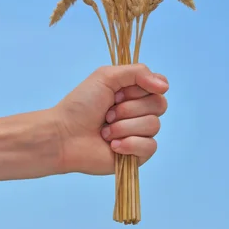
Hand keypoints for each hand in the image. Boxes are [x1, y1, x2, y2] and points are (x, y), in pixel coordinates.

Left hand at [54, 64, 168, 174]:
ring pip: (153, 126)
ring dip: (124, 127)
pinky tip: (112, 146)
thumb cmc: (80, 105)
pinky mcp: (137, 155)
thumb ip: (137, 72)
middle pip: (159, 105)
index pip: (158, 87)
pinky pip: (150, 146)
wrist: (64, 136)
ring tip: (105, 131)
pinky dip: (129, 144)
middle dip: (129, 108)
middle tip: (108, 113)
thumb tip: (165, 85)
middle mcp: (139, 113)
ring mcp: (139, 134)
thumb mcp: (107, 76)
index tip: (118, 93)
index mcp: (133, 93)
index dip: (141, 89)